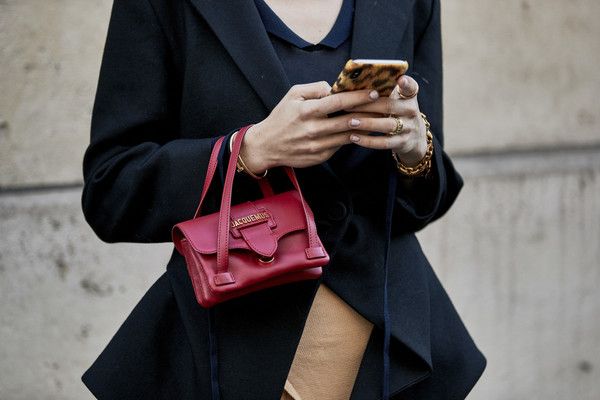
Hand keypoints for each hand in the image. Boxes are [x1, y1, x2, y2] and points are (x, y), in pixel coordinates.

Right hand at [238, 81, 380, 172]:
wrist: (266, 146)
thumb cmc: (281, 117)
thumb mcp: (292, 95)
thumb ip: (314, 88)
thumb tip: (334, 87)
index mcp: (307, 111)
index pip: (338, 101)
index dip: (358, 97)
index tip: (373, 92)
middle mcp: (313, 129)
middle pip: (348, 120)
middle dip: (368, 113)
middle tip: (383, 106)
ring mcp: (317, 145)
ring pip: (348, 136)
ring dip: (364, 128)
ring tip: (377, 119)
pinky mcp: (319, 157)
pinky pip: (340, 146)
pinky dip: (352, 139)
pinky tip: (361, 133)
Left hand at [342, 75, 427, 166]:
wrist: (415, 138)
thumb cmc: (398, 113)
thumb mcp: (397, 100)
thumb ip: (384, 91)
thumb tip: (356, 84)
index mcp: (409, 97)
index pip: (411, 87)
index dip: (406, 83)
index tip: (400, 79)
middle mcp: (411, 111)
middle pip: (389, 106)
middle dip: (367, 105)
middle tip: (347, 105)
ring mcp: (408, 128)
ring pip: (387, 125)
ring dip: (367, 123)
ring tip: (350, 122)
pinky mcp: (402, 143)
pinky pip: (384, 143)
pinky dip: (368, 141)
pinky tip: (353, 137)